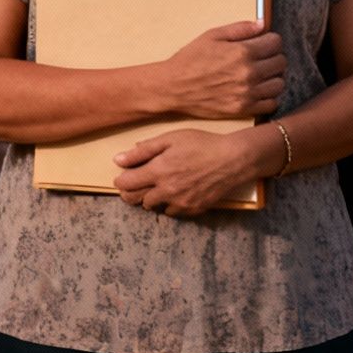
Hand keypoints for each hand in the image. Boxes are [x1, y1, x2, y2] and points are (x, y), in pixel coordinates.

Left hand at [112, 129, 269, 216]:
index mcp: (157, 171)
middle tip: (135, 185)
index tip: (123, 177)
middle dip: (131, 193)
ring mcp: (179, 203)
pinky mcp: (192, 210)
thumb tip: (118, 160)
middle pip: (135, 200)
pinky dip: (169, 205)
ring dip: (150, 199)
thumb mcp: (171, 139)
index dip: (120, 181)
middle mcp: (165, 191)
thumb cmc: (202, 144)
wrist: (233, 160)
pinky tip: (174, 193)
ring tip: (157, 187)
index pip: (126, 184)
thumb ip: (144, 150)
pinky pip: (172, 212)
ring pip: (153, 208)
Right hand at [161, 21, 285, 119]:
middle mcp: (249, 73)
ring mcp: (247, 93)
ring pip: (279, 84)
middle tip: (262, 58)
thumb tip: (262, 24)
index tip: (264, 43)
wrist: (173, 87)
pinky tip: (257, 91)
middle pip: (281, 63)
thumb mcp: (212, 35)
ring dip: (273, 78)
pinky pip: (271, 104)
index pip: (276, 43)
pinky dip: (268, 97)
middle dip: (273, 57)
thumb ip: (240, 29)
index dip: (271, 40)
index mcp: (243, 52)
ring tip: (260, 75)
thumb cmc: (190, 59)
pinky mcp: (243, 109)